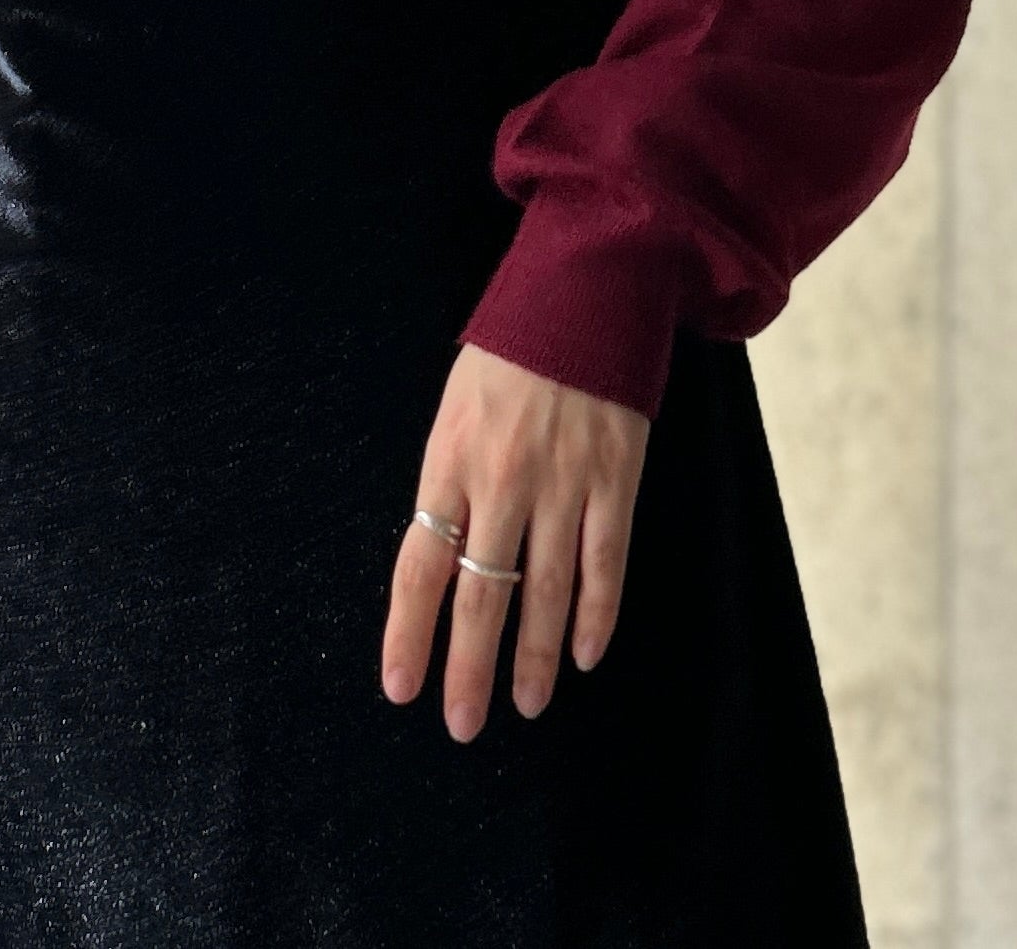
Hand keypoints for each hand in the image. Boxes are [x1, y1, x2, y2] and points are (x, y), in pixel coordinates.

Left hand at [381, 342, 648, 741]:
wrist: (582, 293)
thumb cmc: (509, 352)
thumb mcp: (455, 410)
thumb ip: (449, 481)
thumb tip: (440, 560)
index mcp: (449, 459)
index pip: (421, 564)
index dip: (409, 632)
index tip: (401, 688)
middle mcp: (503, 479)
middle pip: (481, 593)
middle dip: (469, 667)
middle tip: (462, 723)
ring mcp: (564, 482)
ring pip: (545, 590)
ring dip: (532, 656)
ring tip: (523, 705)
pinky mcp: (615, 479)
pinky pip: (606, 563)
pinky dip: (595, 615)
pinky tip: (583, 655)